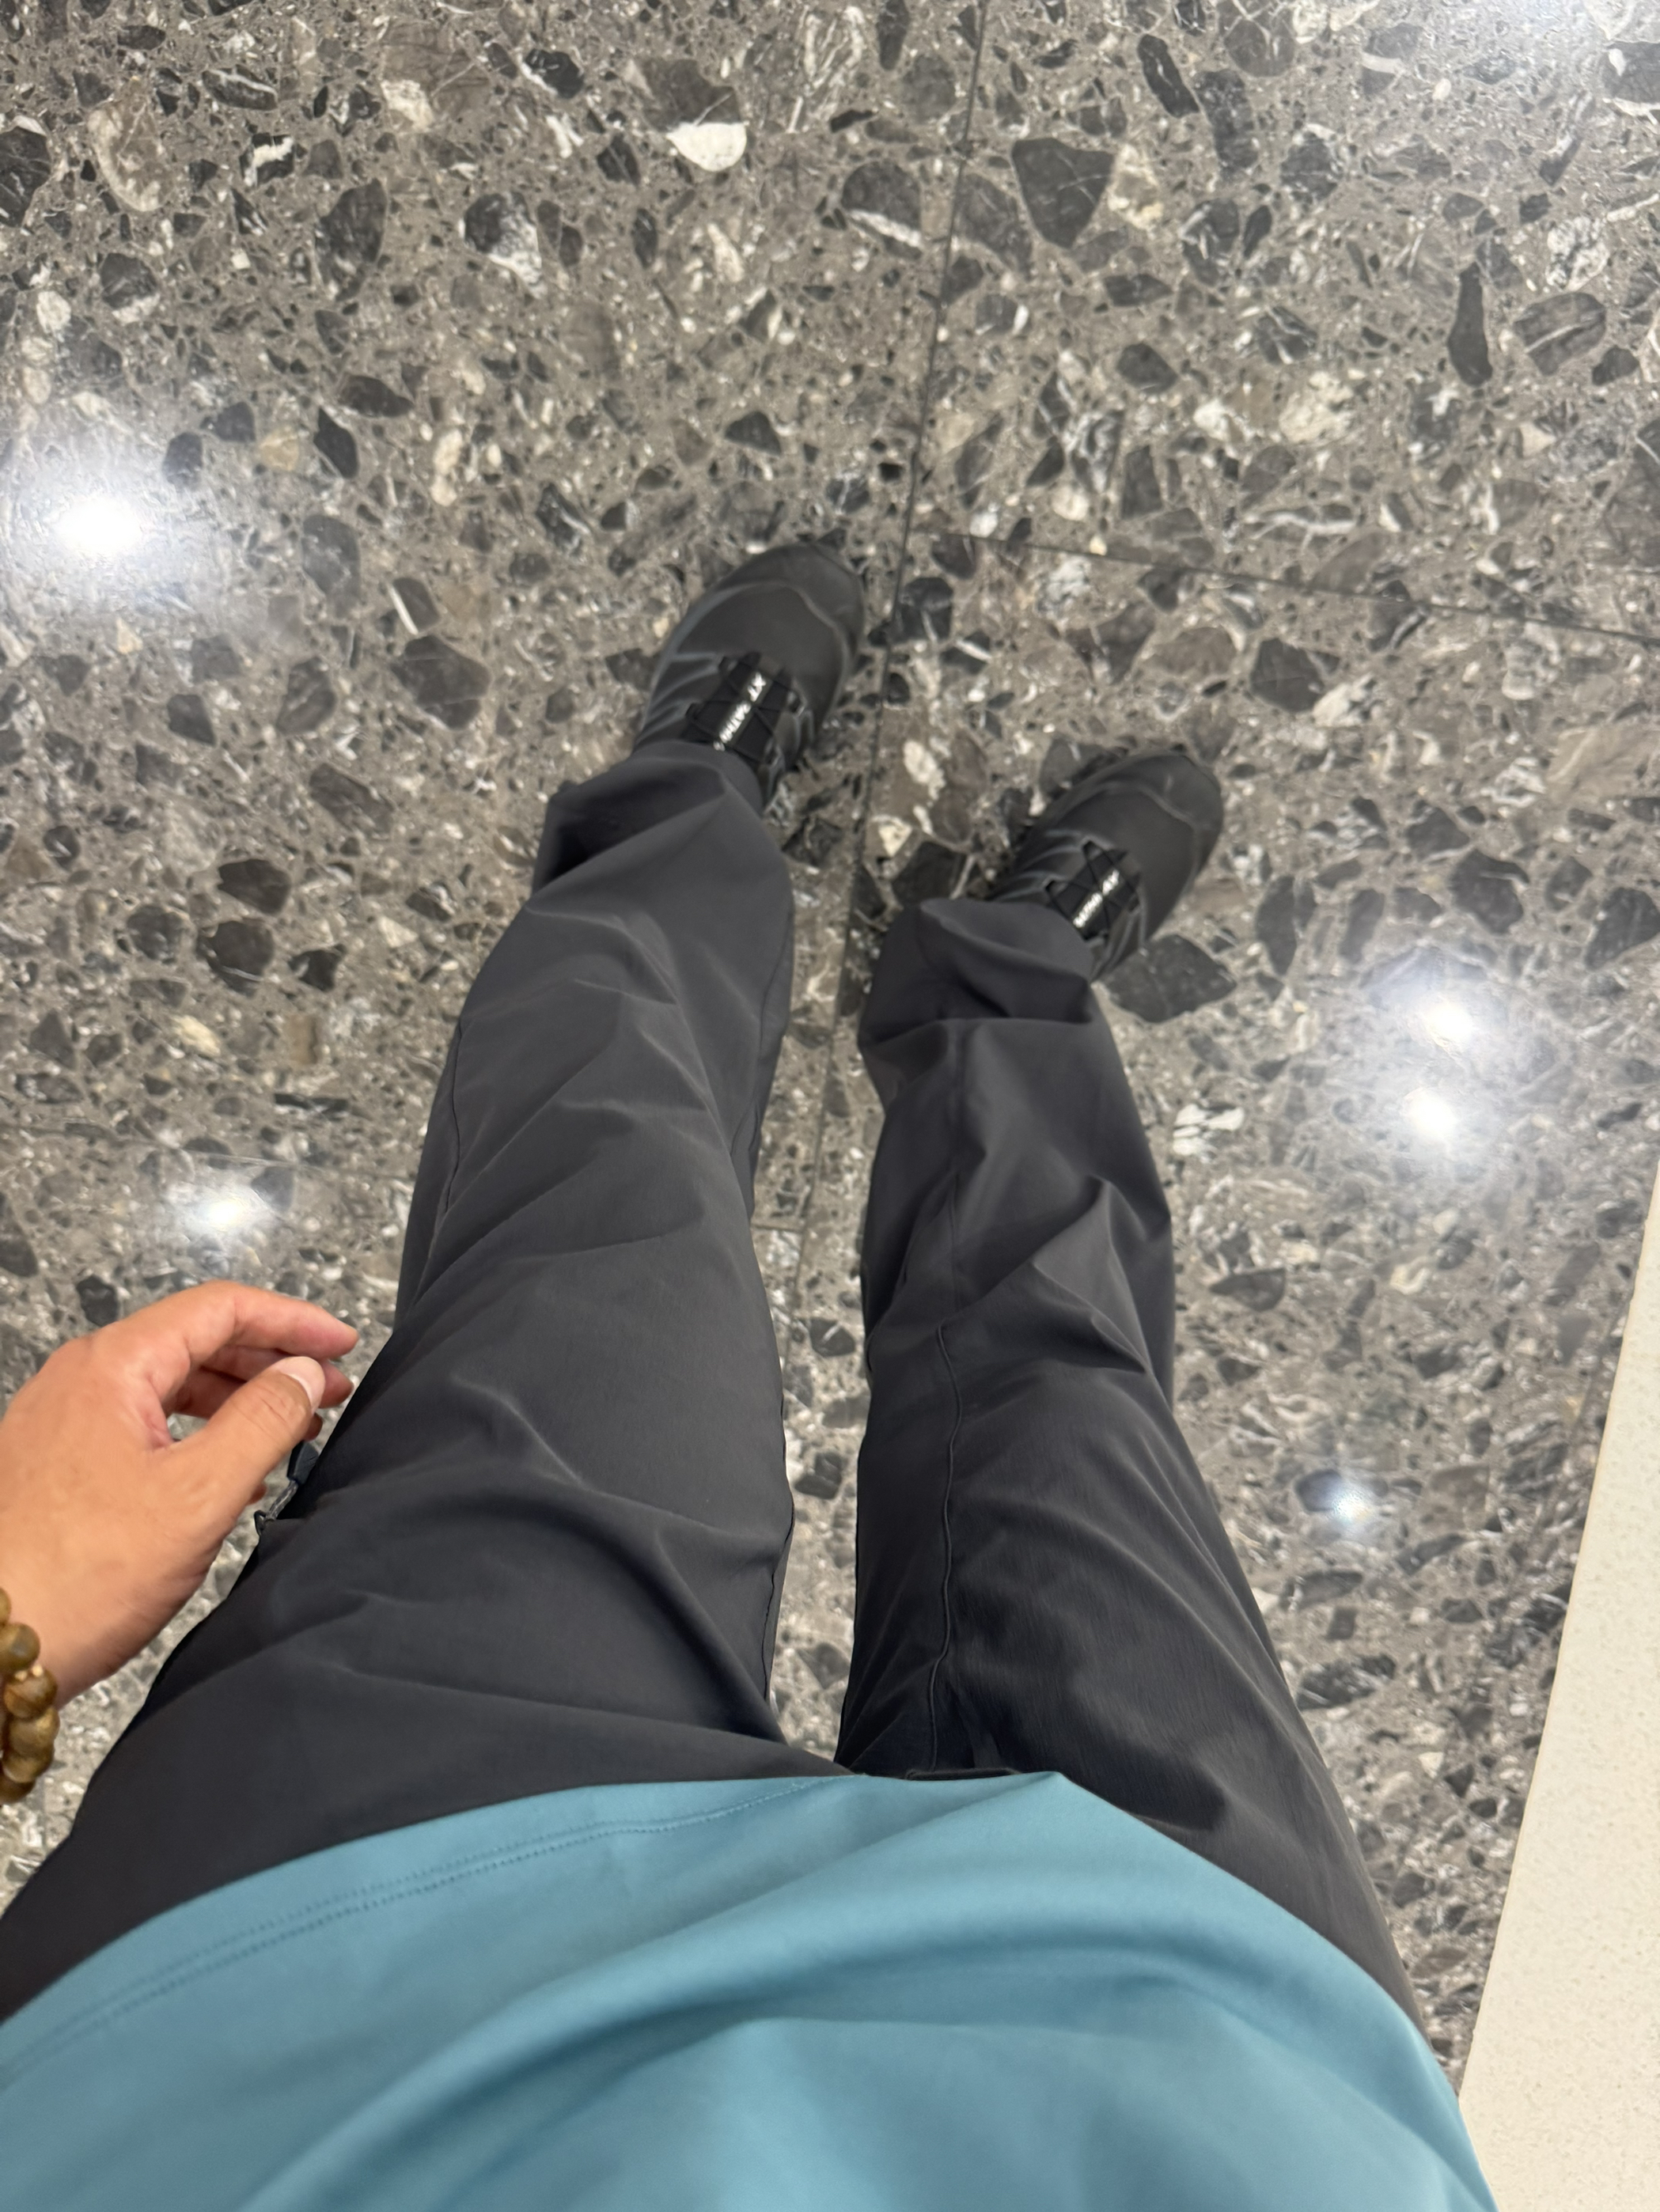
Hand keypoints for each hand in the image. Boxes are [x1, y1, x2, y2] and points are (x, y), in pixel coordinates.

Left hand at [0, 1282, 356, 1701]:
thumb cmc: (75, 1578)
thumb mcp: (197, 1495)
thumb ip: (263, 1422)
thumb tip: (305, 1374)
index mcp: (112, 1366)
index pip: (221, 1309)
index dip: (293, 1321)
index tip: (342, 1343)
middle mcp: (81, 1379)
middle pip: (196, 1340)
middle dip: (271, 1360)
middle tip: (329, 1390)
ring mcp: (64, 1421)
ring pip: (170, 1384)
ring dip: (238, 1399)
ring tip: (291, 1429)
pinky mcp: (59, 1465)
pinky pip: (144, 1425)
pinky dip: (199, 1433)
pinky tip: (231, 1468)